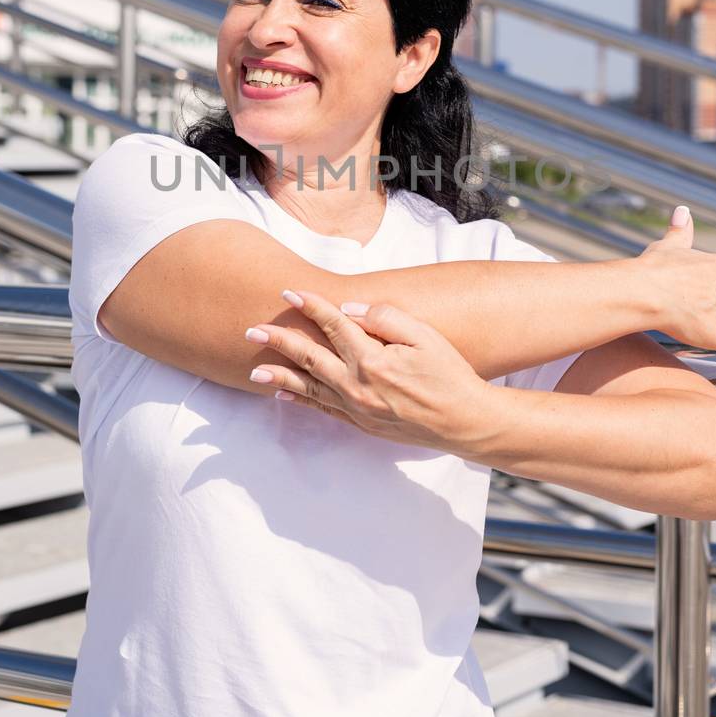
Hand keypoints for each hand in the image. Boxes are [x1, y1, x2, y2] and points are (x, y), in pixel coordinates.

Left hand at [243, 289, 494, 454]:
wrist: (465, 422)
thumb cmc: (450, 375)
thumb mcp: (426, 337)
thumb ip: (386, 318)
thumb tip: (349, 311)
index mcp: (373, 359)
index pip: (333, 326)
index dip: (311, 307)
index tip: (289, 293)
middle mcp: (358, 386)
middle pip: (309, 357)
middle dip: (279, 342)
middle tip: (250, 330)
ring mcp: (357, 408)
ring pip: (308, 387)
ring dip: (279, 375)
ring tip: (253, 369)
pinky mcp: (361, 423)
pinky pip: (322, 409)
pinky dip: (300, 400)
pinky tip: (282, 394)